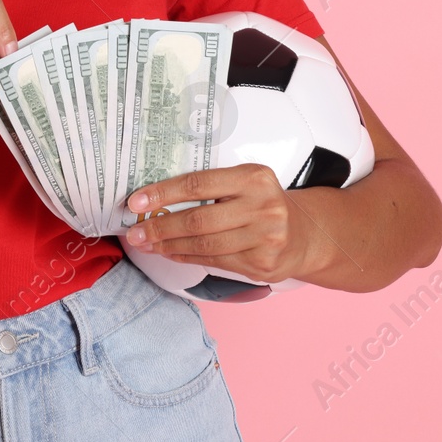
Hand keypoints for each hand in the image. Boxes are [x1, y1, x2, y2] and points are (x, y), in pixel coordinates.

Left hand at [122, 165, 318, 284]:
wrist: (305, 235)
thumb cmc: (264, 204)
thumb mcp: (246, 183)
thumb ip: (212, 187)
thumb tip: (158, 198)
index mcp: (254, 178)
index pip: (198, 184)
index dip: (163, 193)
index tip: (137, 202)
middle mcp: (263, 206)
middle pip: (198, 219)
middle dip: (160, 227)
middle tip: (135, 232)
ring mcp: (265, 238)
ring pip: (204, 244)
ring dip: (169, 246)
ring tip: (147, 244)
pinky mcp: (262, 264)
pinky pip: (215, 261)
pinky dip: (187, 257)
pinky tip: (170, 253)